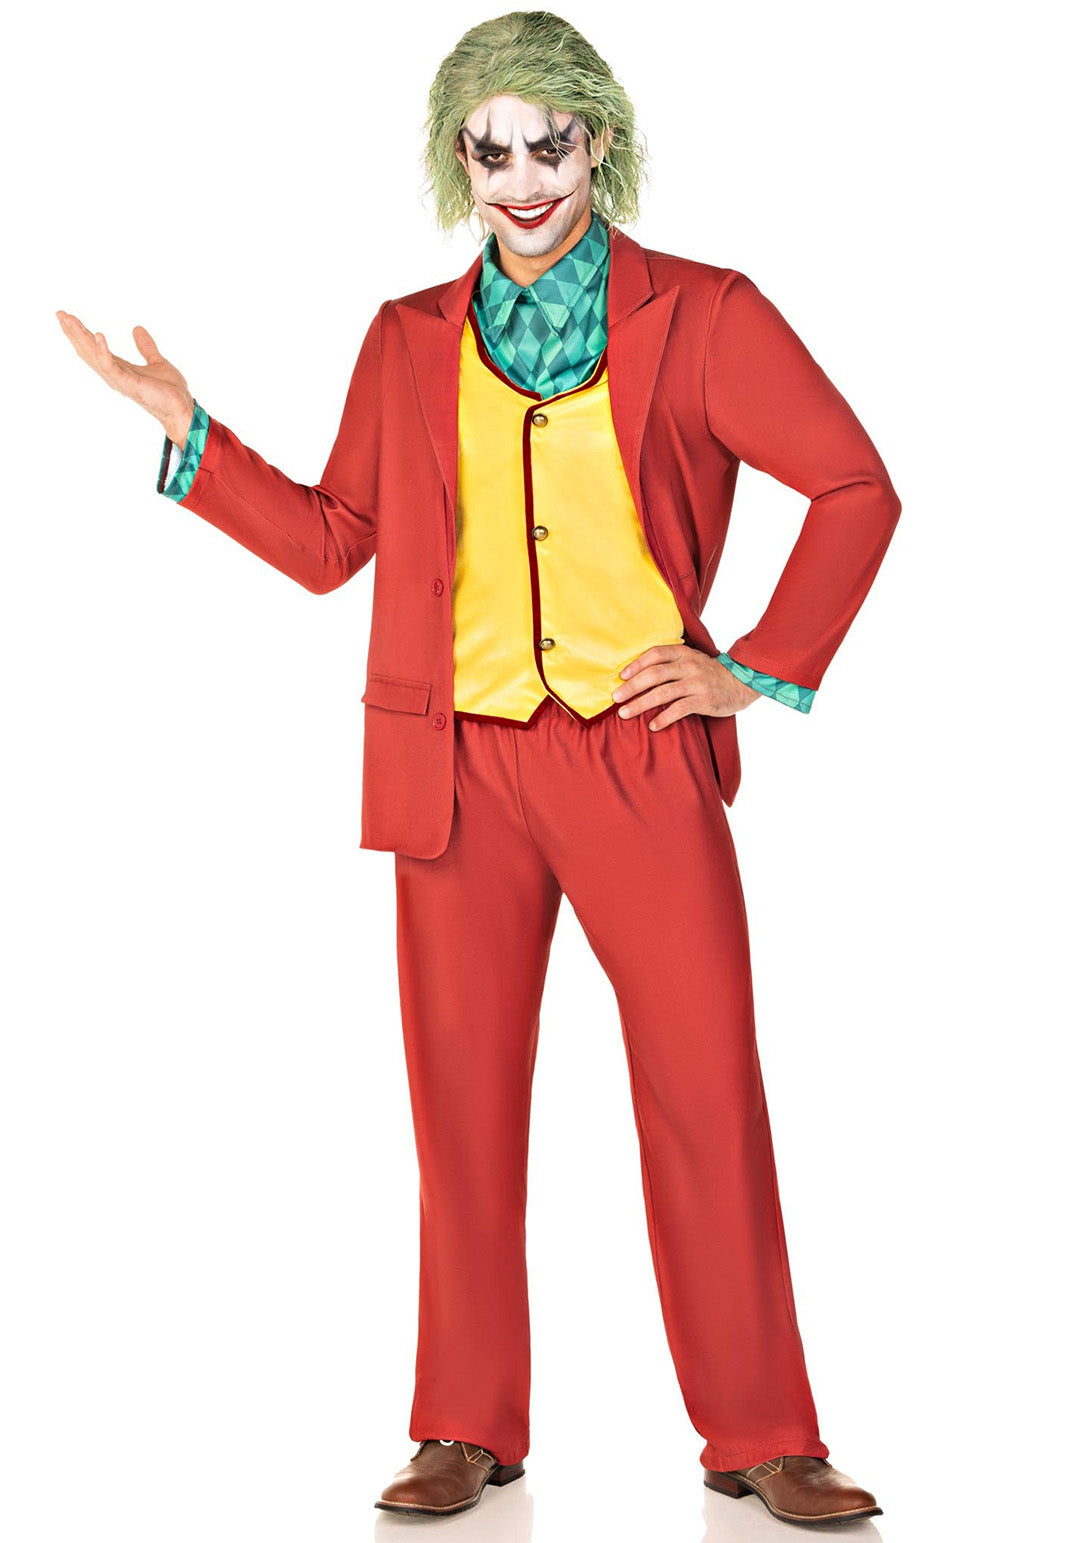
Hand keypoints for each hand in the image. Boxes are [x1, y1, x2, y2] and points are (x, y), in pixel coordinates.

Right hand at [55, 311, 195, 447]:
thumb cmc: (169, 392)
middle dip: (73, 332)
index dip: (82, 332)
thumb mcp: (157, 361)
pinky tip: (99, 334)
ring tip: (69, 320)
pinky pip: (111, 366)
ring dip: (80, 337)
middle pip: (87, 350)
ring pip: (93, 355)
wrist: (182, 408)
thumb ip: (145, 347)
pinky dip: (103, 350)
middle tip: (59, 314)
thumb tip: (137, 328)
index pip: (94, 347)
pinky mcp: (128, 384)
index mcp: (119, 367)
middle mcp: (114, 374)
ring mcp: (119, 379)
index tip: (69, 317)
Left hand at [611, 643, 760, 729]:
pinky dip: (663, 718)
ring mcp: (696, 683)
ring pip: (662, 693)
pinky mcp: (704, 700)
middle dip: (632, 687)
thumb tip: (638, 675)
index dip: (636, 664)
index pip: (655, 654)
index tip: (621, 676)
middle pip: (654, 674)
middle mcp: (689, 666)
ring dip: (640, 704)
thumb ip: (671, 664)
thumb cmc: (709, 674)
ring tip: (625, 714)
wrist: (741, 682)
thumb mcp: (692, 661)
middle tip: (616, 698)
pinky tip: (653, 725)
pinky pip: (679, 709)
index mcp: (684, 653)